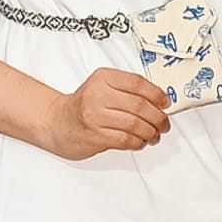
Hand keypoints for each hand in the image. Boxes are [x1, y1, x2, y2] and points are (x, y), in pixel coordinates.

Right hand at [37, 64, 175, 158]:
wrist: (56, 123)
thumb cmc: (83, 105)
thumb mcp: (102, 87)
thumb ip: (127, 89)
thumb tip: (159, 99)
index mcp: (103, 78)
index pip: (137, 83)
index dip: (157, 94)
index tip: (165, 103)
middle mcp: (98, 95)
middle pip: (140, 106)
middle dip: (158, 117)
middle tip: (164, 123)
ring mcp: (95, 116)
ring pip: (135, 125)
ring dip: (151, 132)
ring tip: (154, 134)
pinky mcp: (95, 136)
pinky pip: (126, 140)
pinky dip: (139, 142)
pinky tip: (141, 141)